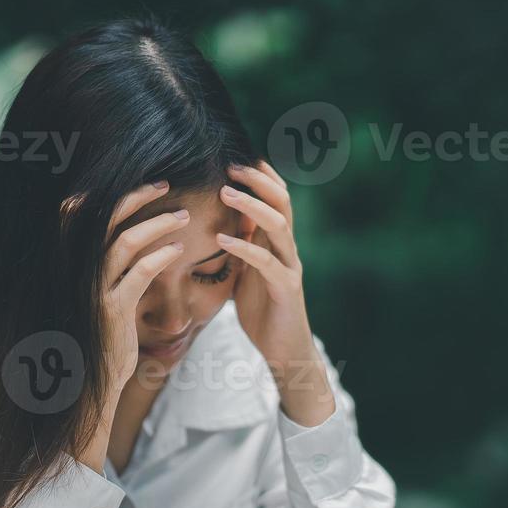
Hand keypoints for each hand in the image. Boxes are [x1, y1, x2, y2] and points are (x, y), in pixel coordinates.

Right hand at [77, 181, 186, 469]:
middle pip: (105, 219)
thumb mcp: (107, 302)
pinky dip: (158, 257)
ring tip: (182, 216)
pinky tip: (177, 250)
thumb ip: (116, 272)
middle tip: (165, 185)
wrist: (92, 385)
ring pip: (123, 241)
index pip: (91, 216)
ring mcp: (93, 290)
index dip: (116, 195)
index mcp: (78, 265)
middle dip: (136, 197)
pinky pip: (136, 274)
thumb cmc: (105, 342)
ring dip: (156, 223)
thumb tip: (136, 246)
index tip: (145, 184)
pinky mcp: (111, 310)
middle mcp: (79, 272)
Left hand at [217, 161, 334, 427]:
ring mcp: (289, 268)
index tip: (235, 156)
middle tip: (230, 165)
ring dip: (251, 207)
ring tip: (226, 193)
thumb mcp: (246, 273)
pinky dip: (245, 248)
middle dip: (258, 180)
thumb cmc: (263, 312)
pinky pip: (266, 263)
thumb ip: (240, 248)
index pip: (276, 198)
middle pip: (282, 202)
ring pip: (278, 226)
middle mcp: (287, 250)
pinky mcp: (285, 290)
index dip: (260, 175)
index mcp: (277, 243)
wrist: (286, 352)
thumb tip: (218, 224)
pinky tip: (224, 240)